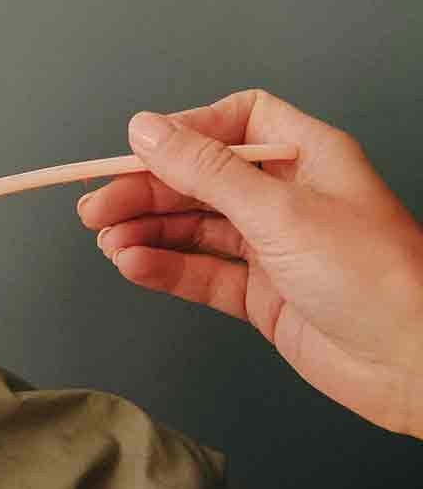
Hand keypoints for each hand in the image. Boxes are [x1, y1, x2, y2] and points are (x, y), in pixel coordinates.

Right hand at [76, 89, 422, 438]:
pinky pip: (200, 273)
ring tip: (107, 241)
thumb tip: (148, 131)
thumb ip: (206, 171)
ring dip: (147, 232)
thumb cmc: (379, 280)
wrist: (416, 366)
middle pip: (201, 180)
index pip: (235, 122)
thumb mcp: (280, 211)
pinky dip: (163, 268)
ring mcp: (274, 249)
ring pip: (194, 229)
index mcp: (307, 157)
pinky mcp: (262, 296)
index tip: (139, 150)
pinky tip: (134, 265)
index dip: (186, 132)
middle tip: (97, 207)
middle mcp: (288, 198)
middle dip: (146, 191)